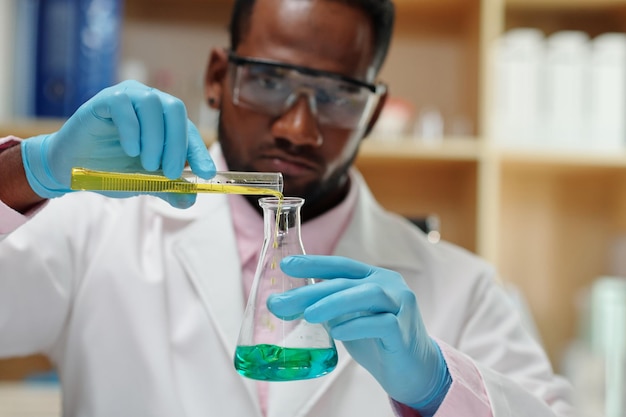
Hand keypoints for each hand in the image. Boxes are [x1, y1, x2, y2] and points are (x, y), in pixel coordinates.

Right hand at [21, 80, 215, 207]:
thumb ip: (168, 189)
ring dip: (155, 138)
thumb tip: (190, 200)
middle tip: (169, 172)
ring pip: (153, 104)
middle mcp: (149, 103)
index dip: (199, 152)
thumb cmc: (111, 169)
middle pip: (176, 110)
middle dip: (177, 144)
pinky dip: (132, 129)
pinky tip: (130, 150)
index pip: (189, 131)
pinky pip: (124, 104)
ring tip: (146, 164)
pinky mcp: (105, 99)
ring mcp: (128, 97)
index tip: (206, 174)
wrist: (72, 167)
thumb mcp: (145, 182)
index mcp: (164, 121)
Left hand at [268, 255, 451, 413]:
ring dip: (334, 302)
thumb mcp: (351, 318)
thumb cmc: (379, 342)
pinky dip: (357, 326)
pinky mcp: (404, 330)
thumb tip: (291, 301)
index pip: (342, 265)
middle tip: (282, 301)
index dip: (314, 263)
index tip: (286, 264)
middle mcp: (390, 285)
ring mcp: (400, 306)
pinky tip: (337, 332)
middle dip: (312, 290)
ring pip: (366, 295)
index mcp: (375, 278)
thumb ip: (331, 306)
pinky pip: (381, 323)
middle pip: (347, 281)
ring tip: (308, 314)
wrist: (414, 371)